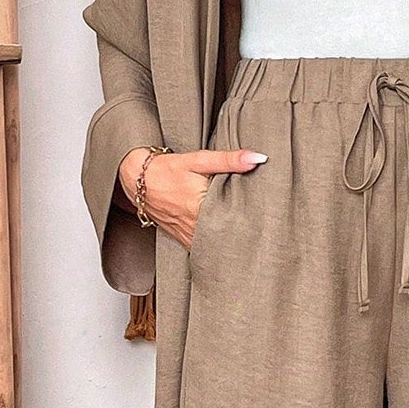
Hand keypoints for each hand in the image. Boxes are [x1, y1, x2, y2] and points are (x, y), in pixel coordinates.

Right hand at [117, 146, 266, 251]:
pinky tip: (228, 249)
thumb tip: (257, 158)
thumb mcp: (198, 160)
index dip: (254, 224)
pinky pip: (202, 248)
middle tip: (269, 239)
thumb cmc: (166, 169)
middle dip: (246, 238)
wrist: (137, 179)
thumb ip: (228, 160)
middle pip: (228, 237)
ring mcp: (188, 236)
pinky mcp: (182, 238)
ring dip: (231, 245)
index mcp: (202, 208)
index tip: (272, 225)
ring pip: (215, 247)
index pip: (235, 222)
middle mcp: (195, 227)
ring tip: (253, 246)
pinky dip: (214, 247)